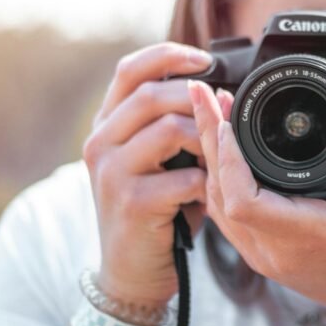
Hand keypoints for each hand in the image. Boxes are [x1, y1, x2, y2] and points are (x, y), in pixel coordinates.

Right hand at [82, 42, 228, 305]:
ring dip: (207, 139)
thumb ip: (172, 122)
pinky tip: (209, 192)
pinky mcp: (131, 202)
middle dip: (197, 98)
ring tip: (219, 155)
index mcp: (107, 124)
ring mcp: (112, 172)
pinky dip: (206, 182)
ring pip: (170, 129)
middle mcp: (100, 142)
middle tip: (225, 113)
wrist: (131, 270)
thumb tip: (219, 89)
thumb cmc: (155, 208)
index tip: (206, 59)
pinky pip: (184, 176)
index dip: (170, 55)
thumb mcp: (157, 158)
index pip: (130, 69)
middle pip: (153, 93)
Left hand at [188, 79, 325, 325]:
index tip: (229, 118)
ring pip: (215, 203)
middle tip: (204, 94)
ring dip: (209, 155)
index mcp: (306, 235)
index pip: (243, 199)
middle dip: (208, 138)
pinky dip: (217, 177)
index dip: (227, 157)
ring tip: (210, 110)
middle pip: (219, 193)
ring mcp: (263, 257)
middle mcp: (275, 251)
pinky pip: (224, 214)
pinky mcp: (261, 255)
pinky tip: (221, 148)